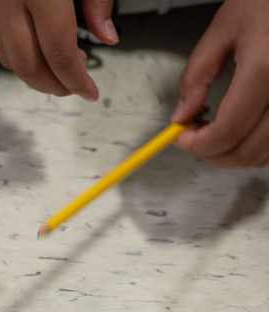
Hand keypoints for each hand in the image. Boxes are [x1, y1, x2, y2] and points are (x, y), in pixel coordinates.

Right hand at [0, 0, 117, 99]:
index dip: (75, 79)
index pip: (58, 51)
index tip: (89, 91)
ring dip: (33, 74)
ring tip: (59, 70)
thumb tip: (106, 34)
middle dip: (53, 85)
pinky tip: (36, 52)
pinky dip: (15, 55)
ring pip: (7, 57)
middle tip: (73, 88)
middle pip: (27, 65)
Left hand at [173, 0, 268, 166]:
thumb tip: (182, 113)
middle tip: (196, 142)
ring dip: (240, 152)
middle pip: (251, 151)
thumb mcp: (225, 27)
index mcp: (267, 70)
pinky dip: (262, 141)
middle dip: (216, 155)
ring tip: (219, 133)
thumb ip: (198, 74)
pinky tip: (247, 127)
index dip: (198, 145)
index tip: (181, 139)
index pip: (228, 132)